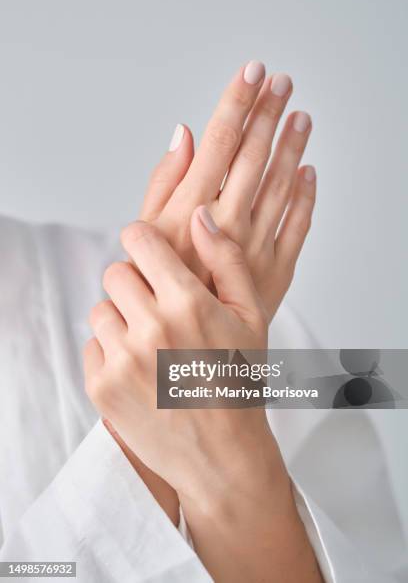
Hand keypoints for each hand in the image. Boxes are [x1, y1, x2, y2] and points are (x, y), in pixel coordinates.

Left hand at [84, 215, 321, 581]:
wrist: (222, 454)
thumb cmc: (240, 382)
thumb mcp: (251, 315)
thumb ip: (226, 259)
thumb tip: (199, 215)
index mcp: (187, 303)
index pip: (138, 239)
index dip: (144, 241)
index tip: (150, 253)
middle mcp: (150, 328)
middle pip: (115, 272)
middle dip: (135, 282)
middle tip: (157, 307)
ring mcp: (122, 359)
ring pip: (101, 309)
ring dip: (121, 318)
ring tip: (150, 342)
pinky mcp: (102, 387)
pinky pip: (92, 345)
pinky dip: (111, 351)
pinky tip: (141, 370)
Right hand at [141, 61, 315, 319]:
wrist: (181, 349)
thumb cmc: (156, 289)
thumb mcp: (145, 234)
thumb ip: (165, 183)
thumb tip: (186, 134)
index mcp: (190, 212)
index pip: (220, 143)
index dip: (238, 104)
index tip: (252, 72)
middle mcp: (227, 225)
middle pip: (254, 156)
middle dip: (269, 113)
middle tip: (282, 82)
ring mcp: (256, 248)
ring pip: (282, 184)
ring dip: (292, 146)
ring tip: (301, 116)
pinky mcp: (276, 272)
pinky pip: (299, 226)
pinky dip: (305, 196)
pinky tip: (309, 172)